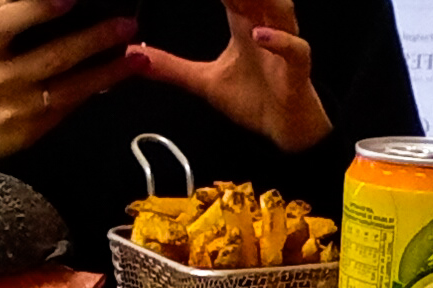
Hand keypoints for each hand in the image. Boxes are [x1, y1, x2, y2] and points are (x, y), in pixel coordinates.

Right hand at [0, 0, 143, 176]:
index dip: (38, 8)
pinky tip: (117, 77)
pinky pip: (68, 106)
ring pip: (68, 87)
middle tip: (126, 24)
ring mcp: (14, 108)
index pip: (6, 22)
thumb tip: (43, 0)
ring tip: (137, 55)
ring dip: (108, 70)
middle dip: (94, 39)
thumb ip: (0, 12)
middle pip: (50, 56)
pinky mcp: (29, 131)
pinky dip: (95, 89)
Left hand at [130, 0, 332, 153]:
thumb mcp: (204, 82)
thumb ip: (172, 67)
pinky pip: (296, 51)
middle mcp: (266, 29)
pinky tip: (260, 35)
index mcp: (244, 25)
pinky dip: (281, 41)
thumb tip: (136, 55)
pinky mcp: (297, 72)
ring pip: (281, 12)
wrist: (285, 130)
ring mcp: (283, 49)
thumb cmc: (253, 99)